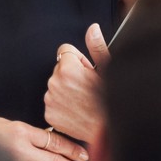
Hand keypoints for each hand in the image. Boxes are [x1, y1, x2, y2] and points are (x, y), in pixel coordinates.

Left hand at [42, 22, 110, 145]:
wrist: (107, 131)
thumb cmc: (111, 101)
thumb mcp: (108, 70)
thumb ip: (97, 47)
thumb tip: (92, 29)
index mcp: (68, 68)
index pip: (65, 51)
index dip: (79, 60)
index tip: (87, 71)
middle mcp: (54, 82)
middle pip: (60, 69)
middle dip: (71, 75)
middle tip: (88, 89)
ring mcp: (50, 100)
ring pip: (56, 86)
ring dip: (67, 90)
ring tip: (84, 101)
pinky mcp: (49, 115)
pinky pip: (53, 103)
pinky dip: (63, 106)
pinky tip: (77, 111)